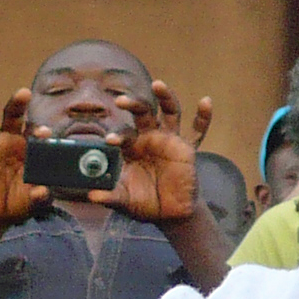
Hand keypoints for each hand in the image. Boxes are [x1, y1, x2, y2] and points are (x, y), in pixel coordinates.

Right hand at [0, 80, 45, 228]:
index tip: (44, 132)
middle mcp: (8, 140)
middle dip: (17, 104)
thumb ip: (38, 194)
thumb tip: (42, 191)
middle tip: (24, 92)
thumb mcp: (31, 199)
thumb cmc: (19, 199)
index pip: (34, 134)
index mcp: (26, 147)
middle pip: (12, 116)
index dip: (39, 132)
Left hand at [107, 82, 212, 225]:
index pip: (123, 135)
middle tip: (121, 100)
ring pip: (169, 112)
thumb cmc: (144, 203)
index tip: (109, 141)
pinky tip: (206, 102)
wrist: (170, 214)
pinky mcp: (187, 149)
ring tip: (158, 85)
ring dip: (165, 97)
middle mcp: (150, 137)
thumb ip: (110, 196)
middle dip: (132, 104)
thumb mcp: (125, 201)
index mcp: (132, 147)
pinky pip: (197, 131)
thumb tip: (92, 196)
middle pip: (142, 113)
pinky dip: (203, 117)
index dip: (117, 136)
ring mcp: (170, 140)